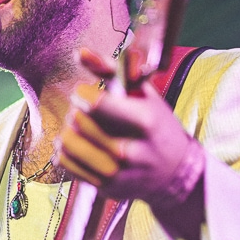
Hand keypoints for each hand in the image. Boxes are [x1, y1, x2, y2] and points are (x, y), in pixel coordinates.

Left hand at [57, 50, 204, 239]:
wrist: (175, 173)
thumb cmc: (157, 126)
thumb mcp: (144, 93)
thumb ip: (111, 69)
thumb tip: (79, 52)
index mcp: (144, 121)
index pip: (95, 103)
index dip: (82, 93)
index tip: (86, 93)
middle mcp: (129, 149)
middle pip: (78, 122)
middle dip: (75, 110)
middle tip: (84, 110)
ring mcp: (116, 172)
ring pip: (67, 144)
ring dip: (67, 130)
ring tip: (77, 126)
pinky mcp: (105, 187)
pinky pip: (66, 164)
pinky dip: (63, 150)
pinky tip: (76, 144)